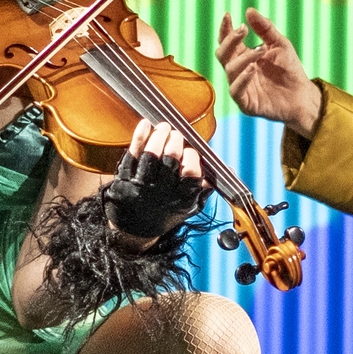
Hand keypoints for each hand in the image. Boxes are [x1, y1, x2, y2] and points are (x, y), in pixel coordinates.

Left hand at [102, 120, 207, 238]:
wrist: (135, 229)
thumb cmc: (167, 211)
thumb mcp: (190, 206)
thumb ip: (206, 188)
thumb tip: (227, 169)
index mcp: (182, 198)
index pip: (191, 172)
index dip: (192, 157)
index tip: (191, 150)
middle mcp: (162, 192)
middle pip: (170, 158)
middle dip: (175, 141)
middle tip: (176, 135)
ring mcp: (141, 185)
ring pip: (151, 154)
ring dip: (159, 135)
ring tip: (164, 128)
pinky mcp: (125, 179)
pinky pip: (132, 153)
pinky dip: (139, 136)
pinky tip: (146, 124)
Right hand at [216, 8, 322, 138]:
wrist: (302, 94)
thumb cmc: (289, 69)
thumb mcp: (280, 44)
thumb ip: (265, 29)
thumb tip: (249, 10)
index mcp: (243, 56)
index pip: (227, 41)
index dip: (225, 29)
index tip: (228, 15)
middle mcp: (238, 71)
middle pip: (222, 54)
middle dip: (229, 40)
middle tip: (243, 30)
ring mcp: (240, 87)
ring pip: (229, 70)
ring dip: (243, 58)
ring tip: (260, 51)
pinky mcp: (246, 103)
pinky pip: (236, 90)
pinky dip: (242, 78)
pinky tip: (252, 68)